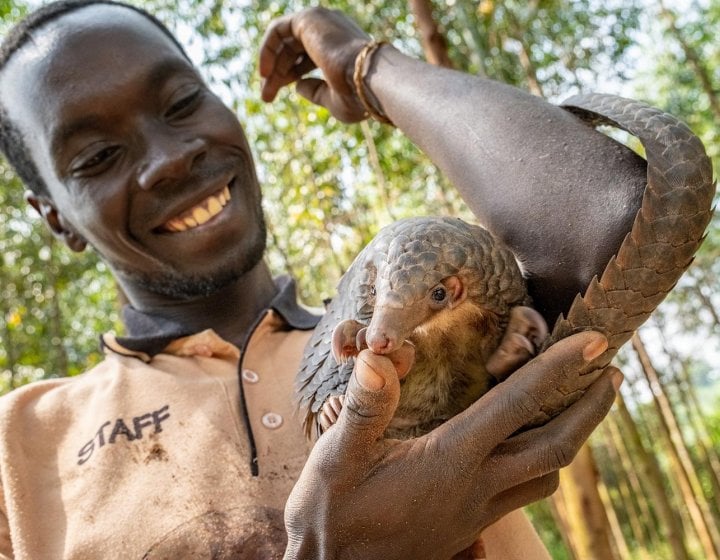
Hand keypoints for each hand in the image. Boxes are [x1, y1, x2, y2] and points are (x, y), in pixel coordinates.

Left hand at [258, 7, 370, 121]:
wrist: (368, 80)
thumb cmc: (357, 96)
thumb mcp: (334, 99)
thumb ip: (315, 91)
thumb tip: (297, 86)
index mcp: (342, 47)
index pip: (307, 57)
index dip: (290, 76)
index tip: (276, 96)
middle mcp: (332, 30)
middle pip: (293, 49)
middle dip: (277, 74)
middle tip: (266, 97)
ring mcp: (321, 21)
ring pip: (284, 41)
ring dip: (271, 65)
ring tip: (266, 90)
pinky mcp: (308, 18)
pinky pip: (278, 30)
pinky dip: (267, 50)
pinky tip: (265, 72)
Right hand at [283, 331, 621, 558]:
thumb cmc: (331, 515)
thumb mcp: (336, 458)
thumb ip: (364, 408)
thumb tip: (379, 357)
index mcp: (449, 459)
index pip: (516, 406)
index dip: (558, 369)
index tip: (592, 341)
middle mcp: (474, 487)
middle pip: (555, 447)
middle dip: (591, 408)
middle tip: (612, 372)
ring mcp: (476, 511)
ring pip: (546, 475)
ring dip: (571, 438)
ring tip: (578, 406)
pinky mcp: (470, 525)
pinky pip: (524, 493)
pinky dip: (541, 464)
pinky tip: (526, 450)